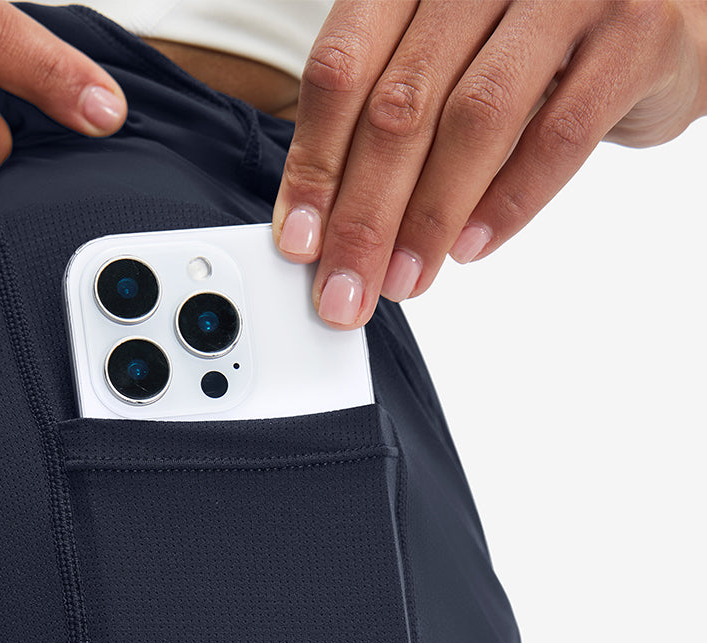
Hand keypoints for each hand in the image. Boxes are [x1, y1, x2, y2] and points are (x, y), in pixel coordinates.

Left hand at [272, 0, 706, 328]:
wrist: (673, 10)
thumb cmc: (546, 44)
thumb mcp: (456, 61)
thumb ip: (399, 120)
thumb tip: (329, 224)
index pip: (343, 67)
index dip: (314, 163)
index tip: (299, 242)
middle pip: (400, 104)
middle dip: (364, 214)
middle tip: (345, 288)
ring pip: (476, 119)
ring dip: (429, 218)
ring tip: (404, 281)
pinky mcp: (634, 34)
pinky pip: (560, 133)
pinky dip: (510, 202)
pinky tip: (471, 248)